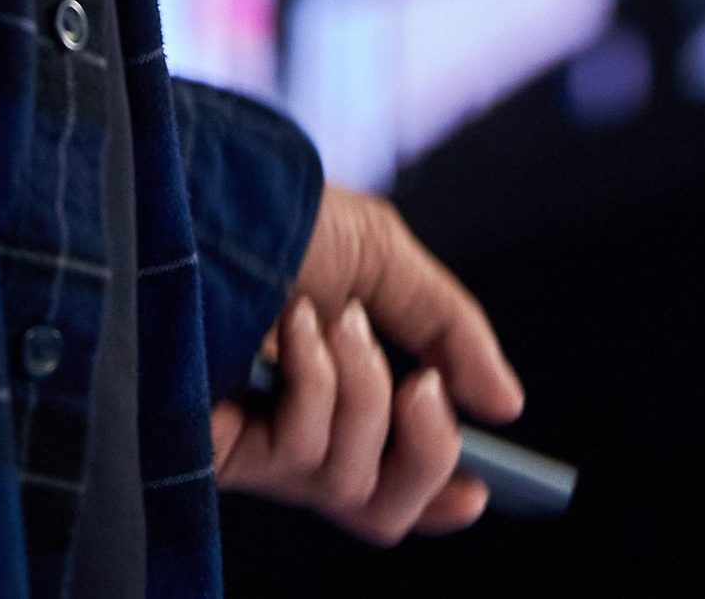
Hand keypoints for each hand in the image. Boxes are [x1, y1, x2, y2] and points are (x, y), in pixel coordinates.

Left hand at [209, 182, 522, 542]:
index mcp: (333, 387)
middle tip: (426, 391)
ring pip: (354, 488)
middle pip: (383, 511)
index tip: (477, 489)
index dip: (436, 492)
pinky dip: (316, 385)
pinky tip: (289, 330)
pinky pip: (303, 456)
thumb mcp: (380, 256)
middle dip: (427, 457)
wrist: (197, 193)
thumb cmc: (275, 213)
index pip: (388, 475)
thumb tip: (506, 404)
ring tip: (333, 317)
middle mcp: (296, 429)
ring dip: (365, 393)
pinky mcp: (221, 451)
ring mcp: (258, 445)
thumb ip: (447, 326)